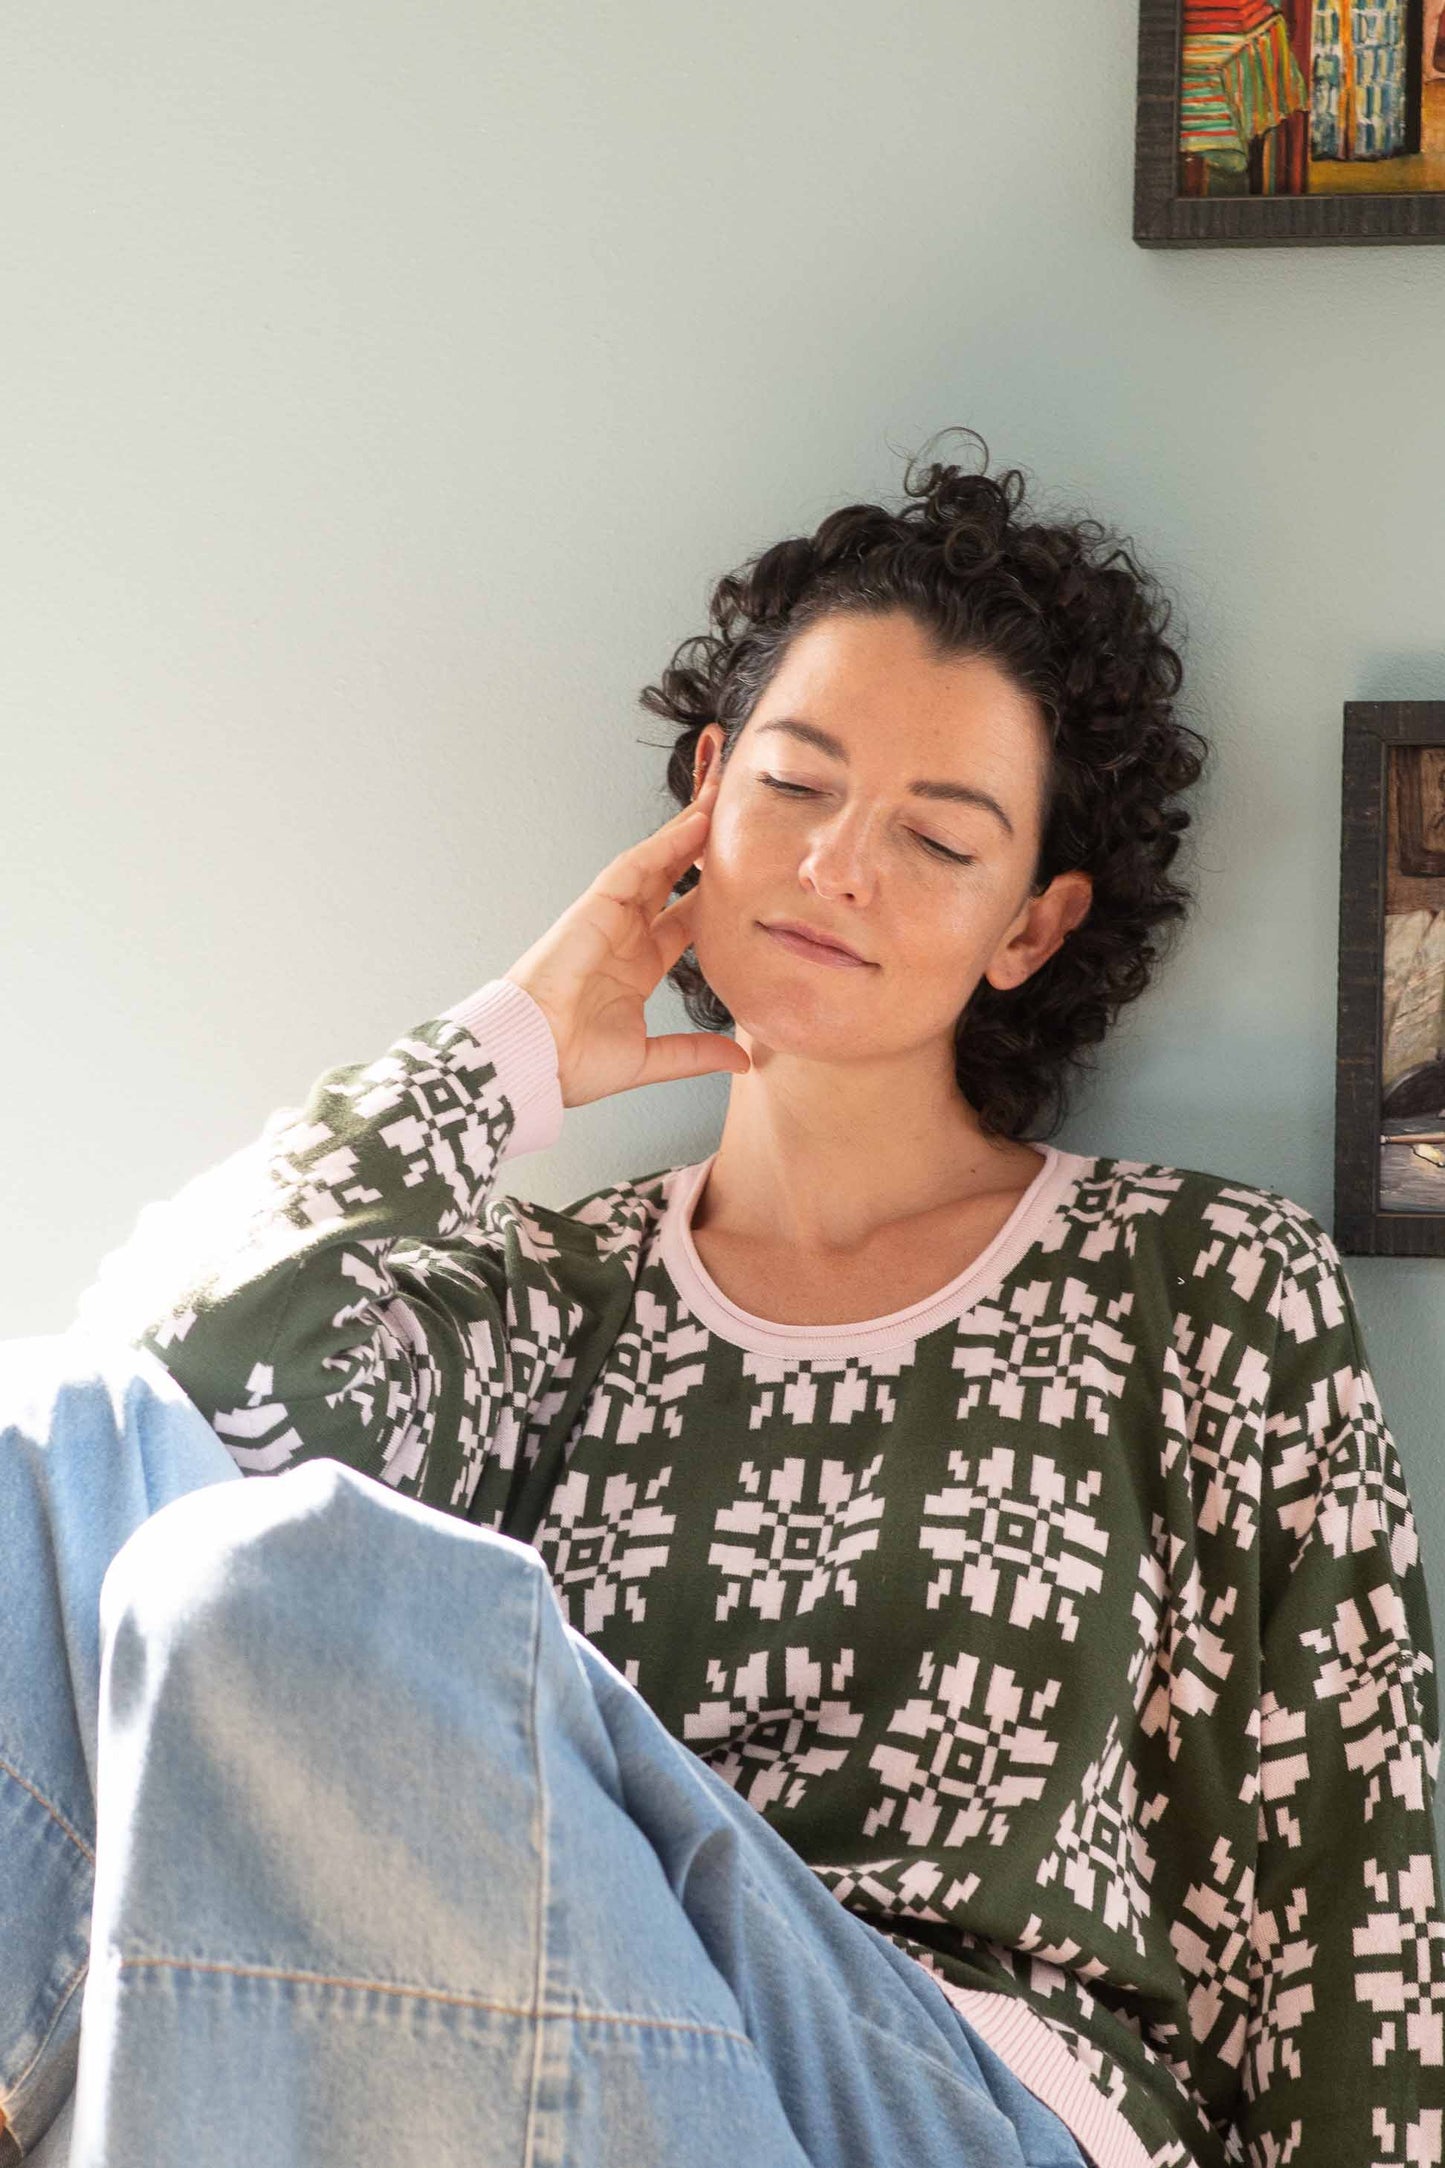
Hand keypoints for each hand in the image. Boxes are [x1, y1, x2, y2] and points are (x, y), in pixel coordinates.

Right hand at [502, 769, 750, 1108]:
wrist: (534, 1060)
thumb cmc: (573, 1063)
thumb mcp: (651, 1059)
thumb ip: (696, 1053)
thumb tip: (742, 1060)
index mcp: (637, 968)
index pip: (685, 921)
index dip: (716, 897)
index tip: (750, 879)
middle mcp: (625, 936)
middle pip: (672, 881)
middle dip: (703, 851)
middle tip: (737, 821)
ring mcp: (609, 918)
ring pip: (656, 864)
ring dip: (688, 832)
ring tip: (721, 800)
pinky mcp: (594, 906)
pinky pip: (635, 866)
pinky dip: (666, 844)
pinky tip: (696, 824)